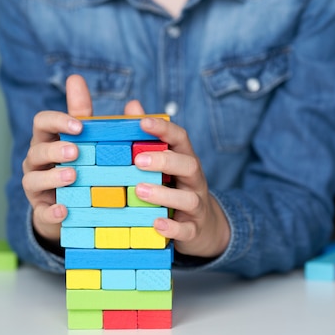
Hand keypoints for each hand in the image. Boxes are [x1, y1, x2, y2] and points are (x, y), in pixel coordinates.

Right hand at [21, 75, 145, 244]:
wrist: (73, 205)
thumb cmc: (83, 165)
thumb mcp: (90, 141)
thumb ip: (98, 119)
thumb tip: (122, 98)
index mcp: (49, 139)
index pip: (42, 122)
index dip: (57, 121)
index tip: (79, 126)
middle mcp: (37, 161)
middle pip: (36, 149)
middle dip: (55, 149)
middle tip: (76, 152)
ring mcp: (36, 186)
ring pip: (33, 179)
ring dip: (52, 177)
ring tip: (73, 176)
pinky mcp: (40, 210)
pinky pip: (41, 212)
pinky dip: (51, 211)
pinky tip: (64, 210)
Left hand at [133, 118, 230, 257]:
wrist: (202, 228)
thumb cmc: (174, 188)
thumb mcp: (163, 163)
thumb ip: (147, 136)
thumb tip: (132, 105)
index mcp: (184, 160)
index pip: (180, 138)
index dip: (164, 129)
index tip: (143, 122)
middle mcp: (194, 180)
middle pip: (188, 164)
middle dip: (164, 161)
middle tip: (137, 161)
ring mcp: (196, 205)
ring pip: (189, 197)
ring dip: (165, 194)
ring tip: (140, 191)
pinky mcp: (193, 229)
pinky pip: (187, 229)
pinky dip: (172, 227)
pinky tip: (156, 224)